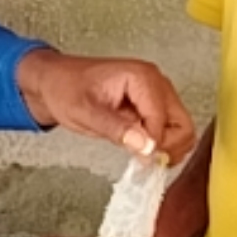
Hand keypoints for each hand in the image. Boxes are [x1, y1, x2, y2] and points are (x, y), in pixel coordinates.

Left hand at [16, 49, 196, 161]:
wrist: (54, 82)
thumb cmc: (65, 89)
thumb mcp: (84, 113)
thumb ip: (116, 129)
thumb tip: (145, 146)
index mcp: (141, 77)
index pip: (162, 118)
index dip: (152, 143)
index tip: (139, 157)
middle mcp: (155, 82)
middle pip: (182, 123)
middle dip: (167, 146)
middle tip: (144, 159)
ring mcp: (156, 94)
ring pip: (181, 128)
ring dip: (167, 147)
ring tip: (141, 155)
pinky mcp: (152, 106)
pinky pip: (170, 129)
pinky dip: (161, 144)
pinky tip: (141, 149)